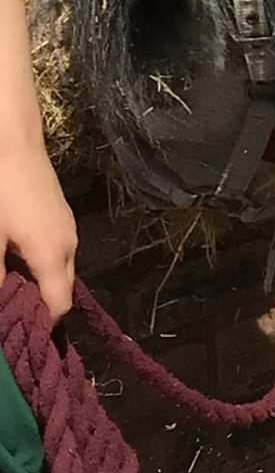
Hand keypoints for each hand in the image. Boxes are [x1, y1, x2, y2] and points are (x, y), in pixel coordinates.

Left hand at [0, 143, 75, 320]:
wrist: (10, 138)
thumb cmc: (0, 191)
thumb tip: (0, 306)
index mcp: (54, 255)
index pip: (57, 307)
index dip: (38, 326)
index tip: (14, 334)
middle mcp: (69, 244)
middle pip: (60, 289)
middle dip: (36, 306)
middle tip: (6, 311)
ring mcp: (66, 225)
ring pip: (57, 269)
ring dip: (34, 282)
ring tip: (6, 286)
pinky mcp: (58, 212)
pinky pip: (54, 250)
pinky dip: (35, 263)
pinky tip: (10, 256)